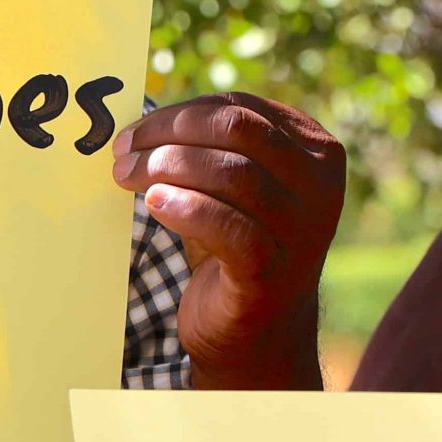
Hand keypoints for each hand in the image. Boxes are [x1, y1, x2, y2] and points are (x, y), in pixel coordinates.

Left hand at [113, 93, 344, 388]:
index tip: (132, 133)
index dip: (178, 114)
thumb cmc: (235, 244)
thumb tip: (139, 120)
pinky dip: (185, 208)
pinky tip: (154, 204)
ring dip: (166, 167)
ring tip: (125, 177)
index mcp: (315, 151)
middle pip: (237, 130)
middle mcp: (320, 185)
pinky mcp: (273, 270)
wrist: (256, 333)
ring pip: (232, 173)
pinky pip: (227, 226)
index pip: (239, 109)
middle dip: (169, 134)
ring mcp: (303, 230)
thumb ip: (206, 147)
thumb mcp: (230, 187)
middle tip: (121, 153)